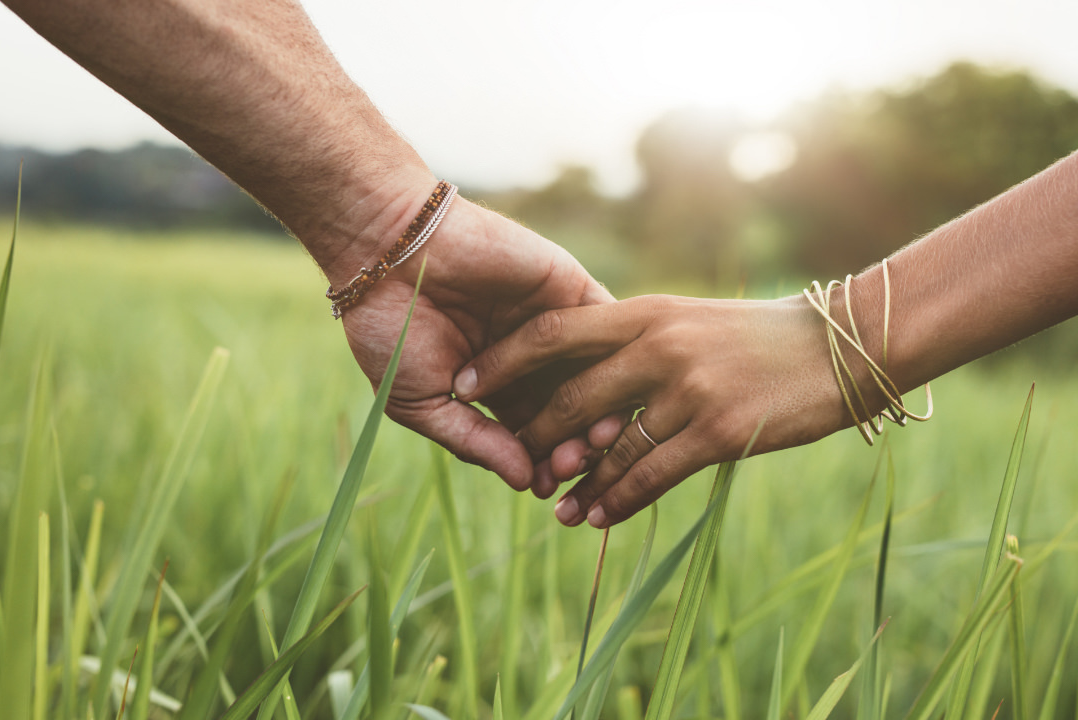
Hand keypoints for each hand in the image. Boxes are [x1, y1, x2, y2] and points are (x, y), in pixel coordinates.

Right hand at [338, 194, 619, 491]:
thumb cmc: (391, 329)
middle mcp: (531, 360)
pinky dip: (612, 358)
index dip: (542, 463)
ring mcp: (554, 324)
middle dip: (574, 444)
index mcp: (497, 388)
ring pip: (594, 375)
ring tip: (594, 439)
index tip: (545, 487)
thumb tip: (524, 483)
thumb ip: (474, 442)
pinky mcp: (569, 288)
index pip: (534, 436)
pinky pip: (606, 326)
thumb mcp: (423, 402)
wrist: (388, 251)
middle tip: (572, 466)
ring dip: (600, 409)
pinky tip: (610, 388)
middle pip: (571, 412)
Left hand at [453, 294, 855, 526]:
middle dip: (535, 437)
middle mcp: (658, 346)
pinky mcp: (717, 432)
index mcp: (645, 312)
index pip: (552, 332)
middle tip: (516, 465)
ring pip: (608, 447)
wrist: (839, 346)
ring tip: (553, 509)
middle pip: (570, 398)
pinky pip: (650, 476)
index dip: (502, 360)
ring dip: (576, 483)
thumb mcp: (688, 320)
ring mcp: (687, 390)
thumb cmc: (757, 336)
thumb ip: (635, 340)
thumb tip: (582, 373)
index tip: (467, 382)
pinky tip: (598, 518)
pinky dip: (618, 501)